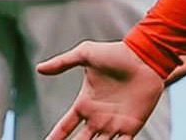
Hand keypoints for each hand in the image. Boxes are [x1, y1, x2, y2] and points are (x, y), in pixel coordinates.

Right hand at [37, 41, 164, 139]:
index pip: (64, 127)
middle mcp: (98, 118)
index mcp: (85, 104)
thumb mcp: (86, 54)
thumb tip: (39, 68)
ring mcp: (114, 123)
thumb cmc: (117, 53)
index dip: (55, 138)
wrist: (146, 56)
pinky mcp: (132, 126)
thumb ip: (63, 62)